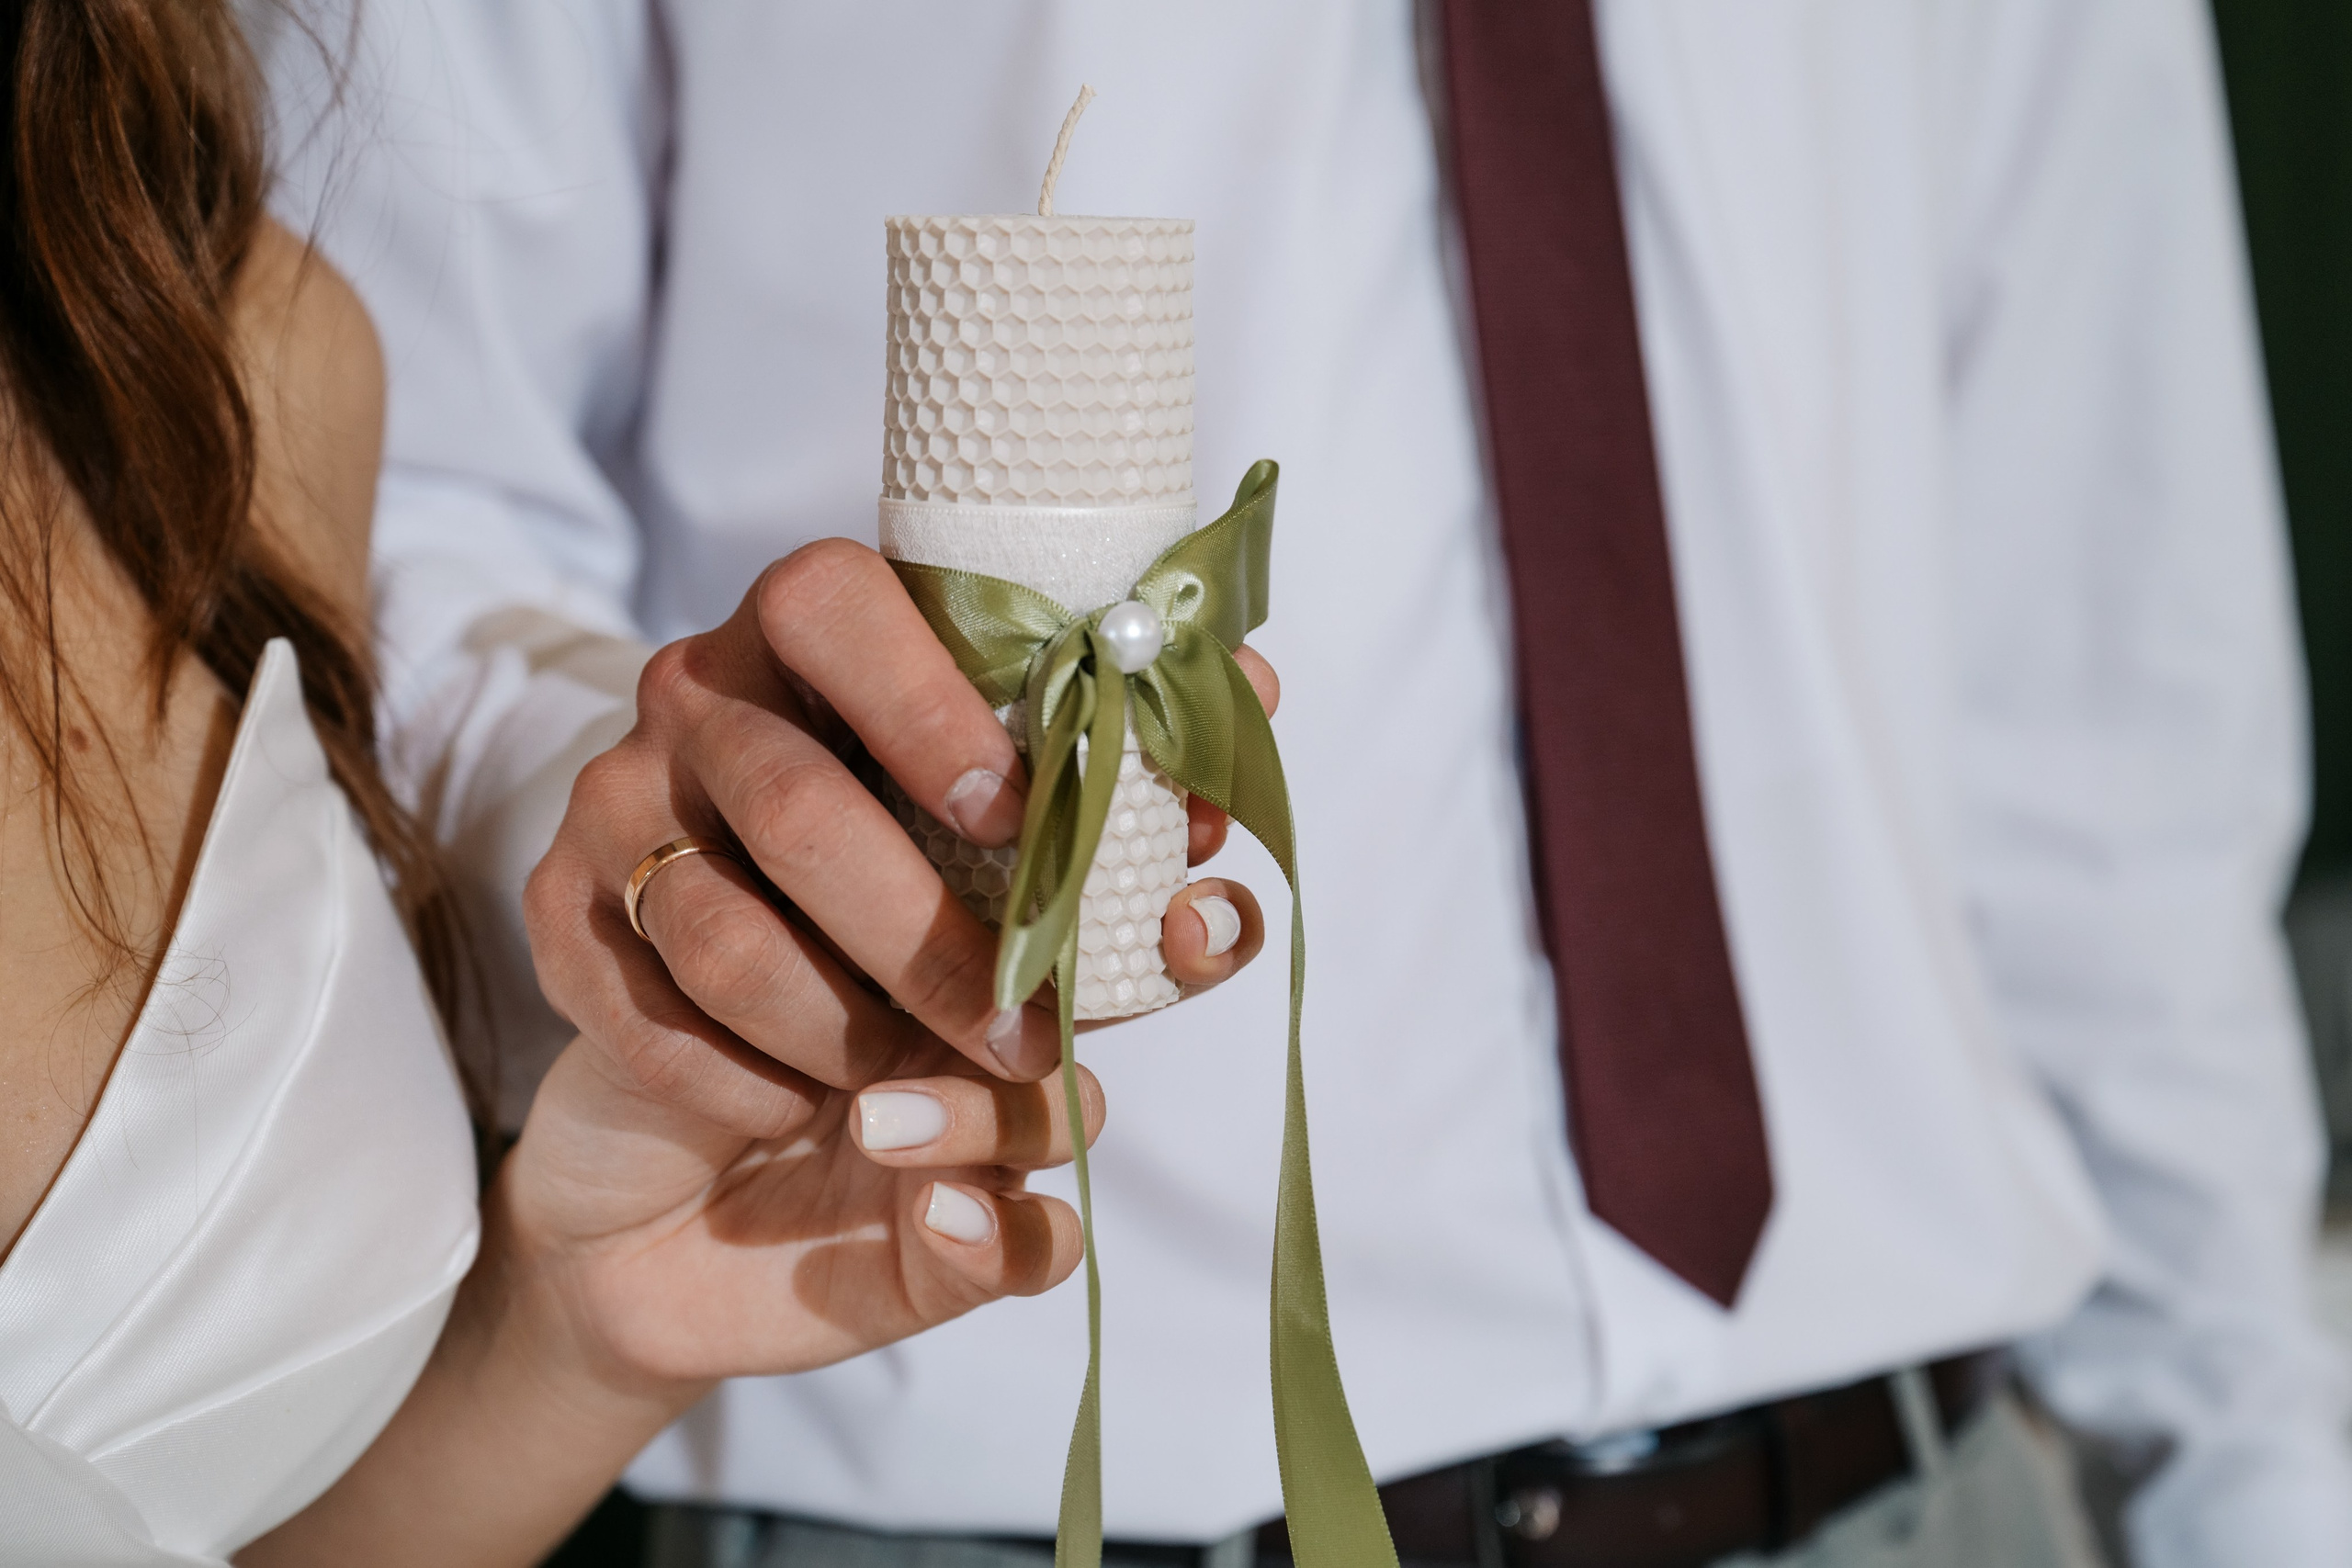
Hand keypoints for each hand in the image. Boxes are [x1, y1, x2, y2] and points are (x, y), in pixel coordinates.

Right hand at [513, 539, 1277, 1389]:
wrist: (722, 1038)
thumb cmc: (910, 921)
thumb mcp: (1030, 868)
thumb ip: (1129, 792)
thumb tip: (1255, 693)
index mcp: (818, 637)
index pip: (841, 605)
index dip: (928, 709)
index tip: (1020, 818)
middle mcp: (699, 696)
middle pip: (798, 804)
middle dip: (927, 944)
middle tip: (1022, 1036)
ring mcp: (612, 801)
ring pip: (723, 930)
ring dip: (841, 1036)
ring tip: (912, 1089)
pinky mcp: (554, 913)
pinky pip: (648, 1014)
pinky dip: (743, 1085)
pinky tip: (794, 1108)